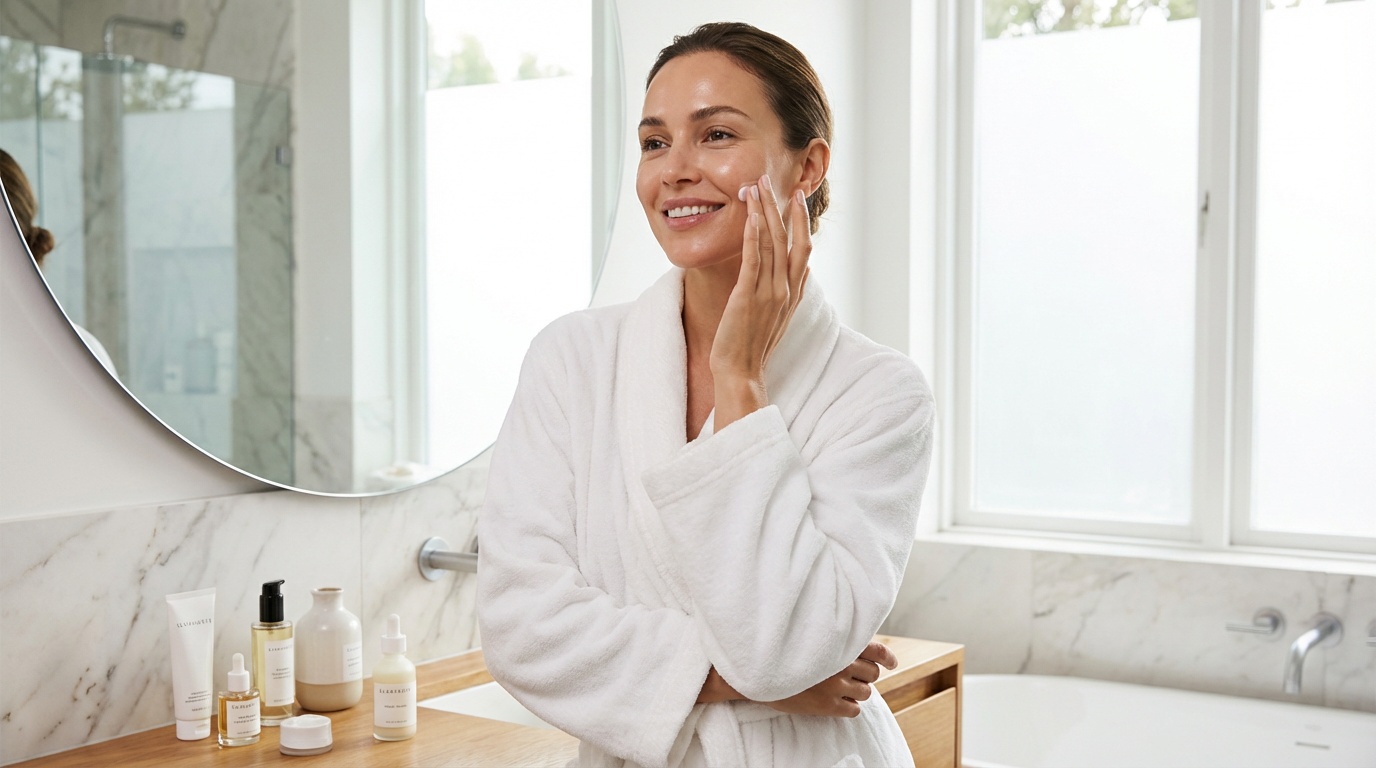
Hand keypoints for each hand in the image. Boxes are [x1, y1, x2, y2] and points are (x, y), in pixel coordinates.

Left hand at [710, 173, 811, 432]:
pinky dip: (753, 235)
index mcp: (793, 293)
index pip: (803, 249)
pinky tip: (750, 216)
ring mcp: (769, 294)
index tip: (795, 197)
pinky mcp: (748, 298)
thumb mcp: (775, 316)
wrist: (741, 373)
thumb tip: (799, 271)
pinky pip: (753, 259)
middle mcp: (786, 290)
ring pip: (772, 244)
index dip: (801, 221)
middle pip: (790, 240)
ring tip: (756, 187)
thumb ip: (786, 292)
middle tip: (774, 180)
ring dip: (764, 213)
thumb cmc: (752, 346)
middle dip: (783, 208)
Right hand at [763, 641, 895, 718]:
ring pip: (866, 693)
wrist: (760, 672)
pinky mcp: (828, 705)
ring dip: (857, 690)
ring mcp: (835, 686)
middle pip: (873, 674)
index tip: (891, 663)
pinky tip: (836, 701)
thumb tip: (859, 644)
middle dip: (866, 675)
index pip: (878, 650)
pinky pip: (854, 710)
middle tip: (852, 675)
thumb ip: (836, 639)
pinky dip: (849, 706)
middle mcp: (841, 663)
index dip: (888, 658)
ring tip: (840, 688)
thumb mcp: (813, 636)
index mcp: (839, 643)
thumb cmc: (785, 651)